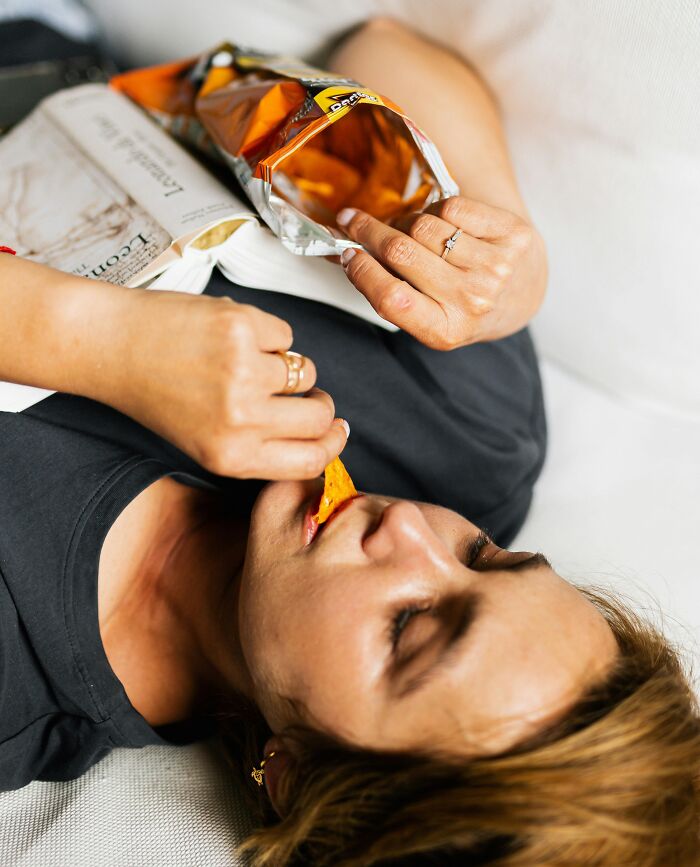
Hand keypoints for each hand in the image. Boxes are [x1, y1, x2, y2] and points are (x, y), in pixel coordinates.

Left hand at [111, 289, 347, 479]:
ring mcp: (244, 372)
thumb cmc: (160, 394)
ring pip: (305, 371)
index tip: (338, 430)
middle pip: (319, 416)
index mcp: (232, 457)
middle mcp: (241, 420)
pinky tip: (229, 338)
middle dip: (319, 402)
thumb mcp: (208, 444)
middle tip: (300, 392)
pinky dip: (266, 334)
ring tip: (243, 361)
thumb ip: (263, 446)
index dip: (332, 444)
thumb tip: (326, 431)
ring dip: (285, 365)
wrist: (115, 346)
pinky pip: (285, 334)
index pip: (310, 461)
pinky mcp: (242, 328)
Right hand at [336, 196, 547, 348]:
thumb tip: (345, 256)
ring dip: (410, 223)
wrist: (524, 292)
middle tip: (353, 221)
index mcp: (445, 331)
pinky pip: (454, 207)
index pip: (392, 299)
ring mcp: (497, 269)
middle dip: (370, 231)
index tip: (347, 252)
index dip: (363, 271)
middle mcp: (473, 302)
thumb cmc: (464, 304)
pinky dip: (441, 211)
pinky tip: (446, 225)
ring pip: (424, 226)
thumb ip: (391, 294)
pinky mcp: (514, 237)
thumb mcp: (429, 317)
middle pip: (401, 252)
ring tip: (414, 233)